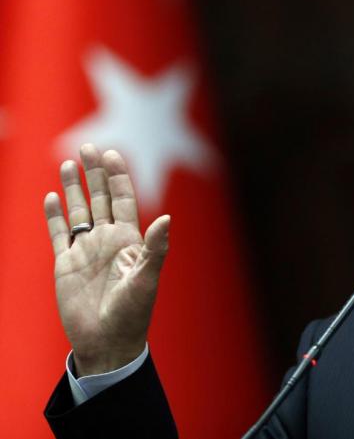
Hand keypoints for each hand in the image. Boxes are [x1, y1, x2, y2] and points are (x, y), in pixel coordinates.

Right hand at [44, 144, 169, 376]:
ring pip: (79, 211)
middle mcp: (107, 240)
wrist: (107, 341)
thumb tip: (167, 218)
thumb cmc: (133, 313)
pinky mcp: (66, 264)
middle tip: (88, 147)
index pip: (123, 199)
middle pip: (100, 198)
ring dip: (73, 188)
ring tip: (66, 163)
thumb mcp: (147, 279)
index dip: (118, 177)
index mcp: (129, 240)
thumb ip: (156, 248)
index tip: (112, 154)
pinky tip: (51, 197)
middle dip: (95, 173)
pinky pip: (59, 234)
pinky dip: (54, 215)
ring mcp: (86, 250)